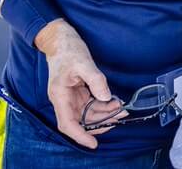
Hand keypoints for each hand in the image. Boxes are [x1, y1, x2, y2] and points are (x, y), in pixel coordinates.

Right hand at [34, 19, 125, 147]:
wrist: (60, 39)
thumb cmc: (68, 50)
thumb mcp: (83, 63)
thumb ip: (96, 81)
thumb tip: (105, 98)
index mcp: (60, 96)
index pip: (68, 123)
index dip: (80, 136)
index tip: (93, 144)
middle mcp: (64, 100)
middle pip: (81, 121)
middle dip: (100, 122)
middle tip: (120, 116)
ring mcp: (70, 97)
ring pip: (87, 114)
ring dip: (104, 113)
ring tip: (121, 107)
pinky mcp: (77, 92)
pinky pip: (89, 105)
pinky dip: (102, 105)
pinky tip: (114, 102)